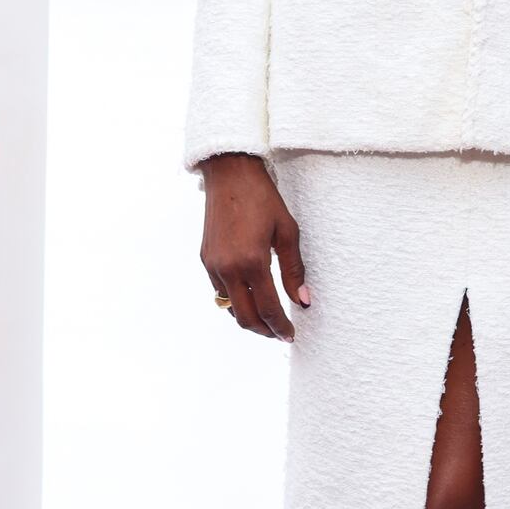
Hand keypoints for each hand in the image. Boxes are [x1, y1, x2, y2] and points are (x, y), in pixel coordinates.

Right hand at [200, 153, 309, 339]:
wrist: (229, 174)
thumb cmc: (262, 198)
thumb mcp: (287, 231)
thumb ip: (294, 270)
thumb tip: (304, 300)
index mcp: (251, 262)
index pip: (268, 308)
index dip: (280, 326)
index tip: (291, 334)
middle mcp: (228, 268)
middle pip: (245, 317)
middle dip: (264, 330)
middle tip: (280, 333)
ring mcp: (213, 265)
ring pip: (229, 307)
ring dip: (248, 317)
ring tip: (267, 317)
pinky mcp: (205, 259)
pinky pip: (220, 291)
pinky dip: (236, 301)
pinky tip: (250, 296)